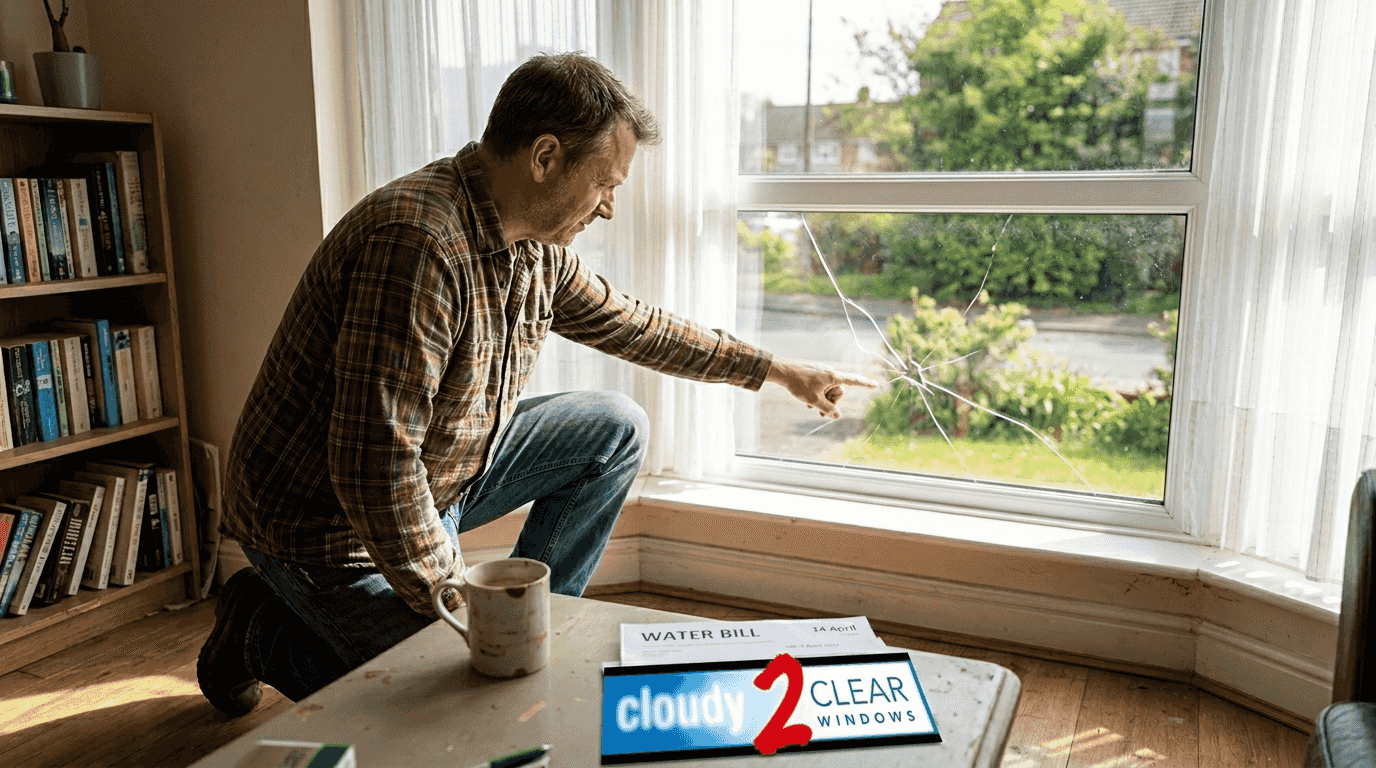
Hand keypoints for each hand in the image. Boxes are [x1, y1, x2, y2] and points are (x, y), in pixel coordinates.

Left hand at [764, 358, 878, 418]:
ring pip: (828, 389)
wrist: (782, 371)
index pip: (853, 380)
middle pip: (838, 391)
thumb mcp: (814, 400)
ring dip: (822, 399)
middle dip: (831, 402)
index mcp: (833, 376)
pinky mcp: (814, 372)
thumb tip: (837, 415)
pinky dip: (816, 394)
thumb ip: (827, 409)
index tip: (876, 384)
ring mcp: (821, 371)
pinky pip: (820, 385)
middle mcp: (829, 372)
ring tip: (809, 406)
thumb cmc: (798, 385)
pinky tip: (805, 400)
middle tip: (820, 414)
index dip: (865, 384)